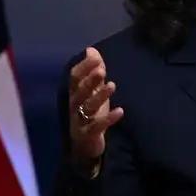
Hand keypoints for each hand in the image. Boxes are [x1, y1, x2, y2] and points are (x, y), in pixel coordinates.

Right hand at [68, 47, 123, 170]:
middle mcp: (74, 106)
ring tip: (112, 85)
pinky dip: (108, 119)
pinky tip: (120, 111)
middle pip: (79, 91)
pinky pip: (96, 126)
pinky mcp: (87, 134)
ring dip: (99, 96)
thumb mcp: (93, 91)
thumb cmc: (90, 114)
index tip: (95, 58)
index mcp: (75, 93)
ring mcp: (79, 121)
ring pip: (87, 107)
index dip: (84, 67)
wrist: (84, 146)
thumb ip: (93, 71)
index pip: (74, 78)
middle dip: (89, 81)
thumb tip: (91, 49)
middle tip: (102, 71)